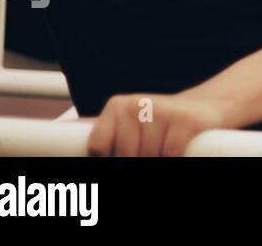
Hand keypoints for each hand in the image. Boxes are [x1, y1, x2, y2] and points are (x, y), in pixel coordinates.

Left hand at [87, 93, 226, 156]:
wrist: (202, 110)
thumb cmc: (156, 126)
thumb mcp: (123, 125)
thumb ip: (94, 129)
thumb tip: (59, 129)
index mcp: (116, 106)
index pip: (98, 147)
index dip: (111, 156)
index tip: (122, 151)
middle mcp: (137, 103)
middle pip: (125, 155)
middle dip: (139, 158)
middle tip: (149, 149)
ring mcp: (162, 109)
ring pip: (149, 155)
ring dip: (158, 158)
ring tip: (164, 145)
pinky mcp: (186, 119)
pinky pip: (170, 153)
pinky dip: (174, 156)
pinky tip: (178, 146)